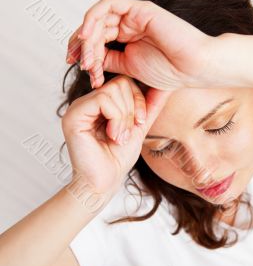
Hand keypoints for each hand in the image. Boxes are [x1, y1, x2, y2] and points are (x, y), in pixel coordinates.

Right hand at [62, 75, 167, 195]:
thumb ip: (149, 107)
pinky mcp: (74, 115)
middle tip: (127, 133)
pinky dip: (116, 119)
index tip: (140, 123)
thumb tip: (165, 87)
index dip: (139, 99)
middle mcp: (87, 102)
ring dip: (125, 117)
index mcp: (100, 104)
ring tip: (119, 138)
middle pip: (120, 83)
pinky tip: (112, 136)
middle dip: (133, 109)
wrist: (104, 182)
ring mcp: (78, 107)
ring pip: (113, 90)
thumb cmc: (118, 159)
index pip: (124, 82)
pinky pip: (103, 100)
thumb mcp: (139, 128)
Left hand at [66, 0, 214, 91]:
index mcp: (129, 39)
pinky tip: (87, 37)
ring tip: (86, 59)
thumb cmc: (170, 72)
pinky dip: (93, 19)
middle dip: (81, 46)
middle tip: (77, 63)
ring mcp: (133, 16)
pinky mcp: (138, 8)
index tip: (77, 67)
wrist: (192, 67)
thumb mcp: (130, 70)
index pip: (98, 40)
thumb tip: (91, 63)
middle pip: (94, 29)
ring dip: (87, 38)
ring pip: (98, 19)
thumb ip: (111, 63)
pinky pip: (108, 7)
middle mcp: (129, 25)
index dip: (84, 52)